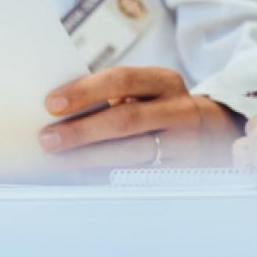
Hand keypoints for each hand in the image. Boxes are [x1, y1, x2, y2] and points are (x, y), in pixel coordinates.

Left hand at [39, 65, 241, 168]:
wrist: (208, 131)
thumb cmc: (155, 107)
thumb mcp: (141, 92)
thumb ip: (107, 96)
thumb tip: (55, 111)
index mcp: (164, 81)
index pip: (122, 79)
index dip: (84, 91)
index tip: (51, 104)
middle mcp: (181, 110)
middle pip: (127, 120)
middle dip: (82, 131)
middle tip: (48, 139)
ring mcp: (188, 143)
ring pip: (135, 152)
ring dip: (91, 158)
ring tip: (59, 160)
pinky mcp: (187, 172)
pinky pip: (142, 177)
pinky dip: (109, 176)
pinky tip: (84, 175)